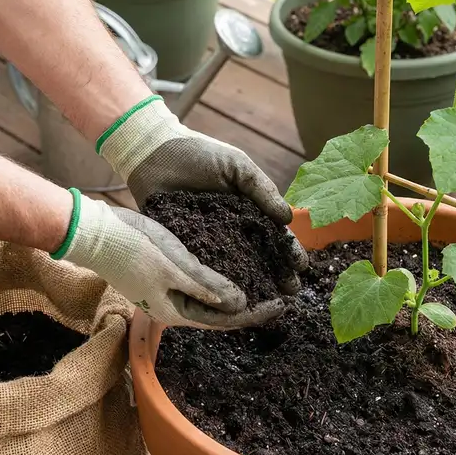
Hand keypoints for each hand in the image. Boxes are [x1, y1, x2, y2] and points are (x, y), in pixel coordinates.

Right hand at [54, 192, 285, 328]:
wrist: (94, 232)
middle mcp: (173, 307)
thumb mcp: (175, 266)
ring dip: (235, 290)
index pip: (224, 321)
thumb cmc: (133, 248)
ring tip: (262, 279)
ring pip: (210, 296)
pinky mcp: (163, 274)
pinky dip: (218, 276)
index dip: (255, 314)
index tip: (282, 304)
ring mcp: (166, 291)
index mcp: (176, 312)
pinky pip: (199, 280)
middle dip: (249, 305)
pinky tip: (233, 263)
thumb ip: (208, 286)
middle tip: (278, 293)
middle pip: (219, 312)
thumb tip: (241, 303)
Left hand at [96, 96, 308, 289]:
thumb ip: (262, 190)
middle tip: (290, 293)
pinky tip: (227, 296)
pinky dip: (215, 280)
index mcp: (248, 210)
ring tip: (265, 302)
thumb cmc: (199, 153)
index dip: (289, 250)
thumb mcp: (237, 166)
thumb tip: (288, 219)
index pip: (274, 234)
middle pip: (259, 257)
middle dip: (276, 275)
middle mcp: (232, 229)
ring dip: (251, 285)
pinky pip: (203, 267)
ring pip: (234, 268)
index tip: (301, 266)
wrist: (154, 152)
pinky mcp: (185, 247)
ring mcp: (209, 241)